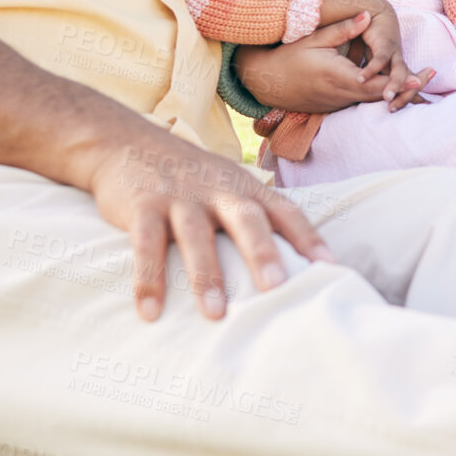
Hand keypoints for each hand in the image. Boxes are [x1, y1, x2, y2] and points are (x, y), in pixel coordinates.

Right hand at [87, 134, 333, 320]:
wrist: (125, 142)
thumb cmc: (191, 178)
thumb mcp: (227, 186)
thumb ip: (255, 218)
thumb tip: (291, 266)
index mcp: (246, 187)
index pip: (286, 211)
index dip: (308, 238)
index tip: (330, 268)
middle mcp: (218, 189)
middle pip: (246, 219)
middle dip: (261, 253)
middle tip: (276, 287)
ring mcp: (180, 195)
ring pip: (196, 235)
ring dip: (205, 274)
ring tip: (216, 314)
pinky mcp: (142, 205)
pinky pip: (146, 244)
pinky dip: (147, 279)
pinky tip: (151, 312)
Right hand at [234, 12, 424, 114]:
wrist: (267, 82)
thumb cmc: (289, 57)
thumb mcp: (316, 39)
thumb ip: (344, 29)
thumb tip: (367, 16)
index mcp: (341, 78)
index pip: (379, 83)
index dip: (403, 81)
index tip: (423, 76)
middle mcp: (344, 94)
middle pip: (383, 95)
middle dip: (409, 88)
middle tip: (431, 76)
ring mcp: (340, 103)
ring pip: (374, 101)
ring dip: (398, 93)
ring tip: (421, 84)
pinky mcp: (336, 105)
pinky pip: (363, 102)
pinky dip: (381, 96)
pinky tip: (397, 91)